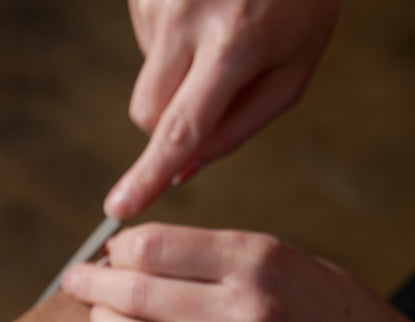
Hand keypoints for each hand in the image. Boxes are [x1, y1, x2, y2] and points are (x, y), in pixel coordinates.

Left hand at [60, 222, 414, 321]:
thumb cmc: (316, 306)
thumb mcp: (278, 258)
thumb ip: (210, 257)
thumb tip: (126, 255)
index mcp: (258, 260)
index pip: (155, 247)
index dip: (115, 251)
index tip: (105, 255)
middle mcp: (248, 311)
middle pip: (137, 294)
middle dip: (92, 288)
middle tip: (77, 285)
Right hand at [105, 0, 339, 218]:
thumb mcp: (294, 65)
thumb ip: (241, 125)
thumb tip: (183, 171)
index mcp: (236, 44)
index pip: (183, 128)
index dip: (150, 173)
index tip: (120, 208)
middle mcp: (188, 19)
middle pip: (148, 114)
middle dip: (172, 121)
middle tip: (216, 89)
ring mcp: (158, 1)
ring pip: (147, 81)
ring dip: (178, 73)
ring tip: (220, 28)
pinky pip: (145, 44)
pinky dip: (172, 42)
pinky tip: (204, 10)